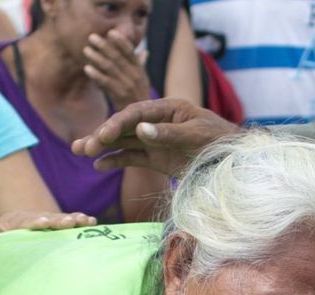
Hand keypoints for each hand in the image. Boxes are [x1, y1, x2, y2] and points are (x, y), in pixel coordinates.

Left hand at [0, 210, 94, 238]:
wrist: (21, 217)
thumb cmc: (8, 229)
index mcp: (22, 219)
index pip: (29, 220)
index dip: (36, 221)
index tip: (42, 222)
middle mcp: (39, 217)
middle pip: (50, 218)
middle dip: (59, 220)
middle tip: (69, 222)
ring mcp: (52, 219)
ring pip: (64, 218)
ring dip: (75, 219)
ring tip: (86, 220)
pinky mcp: (62, 222)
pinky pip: (73, 220)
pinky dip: (82, 219)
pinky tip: (93, 221)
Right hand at [71, 98, 238, 175]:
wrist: (234, 162)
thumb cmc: (219, 142)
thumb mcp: (196, 135)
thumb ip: (168, 134)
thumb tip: (140, 130)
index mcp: (168, 108)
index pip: (136, 113)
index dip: (117, 123)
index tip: (102, 136)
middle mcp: (157, 122)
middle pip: (125, 126)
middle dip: (103, 135)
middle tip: (82, 146)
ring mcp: (155, 141)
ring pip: (124, 142)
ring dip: (102, 147)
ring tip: (80, 151)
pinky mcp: (157, 158)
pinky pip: (132, 158)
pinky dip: (116, 161)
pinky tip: (99, 166)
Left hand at [82, 30, 151, 110]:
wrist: (141, 124)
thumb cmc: (139, 102)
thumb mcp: (143, 84)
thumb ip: (141, 67)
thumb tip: (144, 52)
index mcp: (141, 72)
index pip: (131, 53)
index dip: (121, 42)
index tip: (110, 32)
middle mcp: (136, 77)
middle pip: (118, 57)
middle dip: (104, 46)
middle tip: (91, 37)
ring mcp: (128, 87)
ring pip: (111, 68)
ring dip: (97, 57)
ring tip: (86, 50)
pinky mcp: (120, 97)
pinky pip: (106, 83)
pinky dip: (96, 75)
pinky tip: (87, 69)